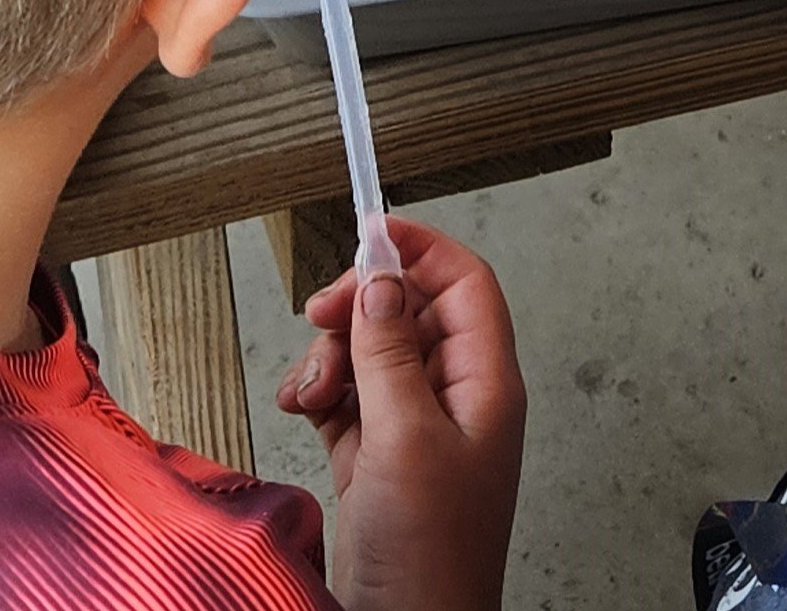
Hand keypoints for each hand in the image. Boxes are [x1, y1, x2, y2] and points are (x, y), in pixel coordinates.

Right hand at [275, 225, 523, 610]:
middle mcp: (454, 399)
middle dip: (360, 307)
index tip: (369, 232)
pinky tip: (301, 405)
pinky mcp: (377, 457)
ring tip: (311, 390)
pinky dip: (319, 390)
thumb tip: (382, 278)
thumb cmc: (428, 554)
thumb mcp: (405, 438)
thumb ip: (390, 351)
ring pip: (370, 350)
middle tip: (320, 317)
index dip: (420, 249)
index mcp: (485, 384)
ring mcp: (414, 429)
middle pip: (409, 311)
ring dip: (331, 355)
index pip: (464, 283)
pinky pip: (347, 394)